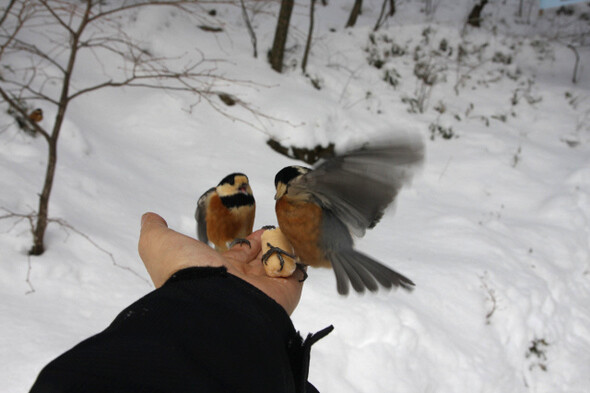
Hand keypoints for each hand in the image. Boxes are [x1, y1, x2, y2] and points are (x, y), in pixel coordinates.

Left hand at [138, 212, 304, 314]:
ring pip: (277, 265)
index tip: (254, 230)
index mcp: (215, 273)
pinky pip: (295, 272)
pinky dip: (297, 258)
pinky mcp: (285, 294)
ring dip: (281, 247)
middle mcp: (239, 284)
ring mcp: (263, 290)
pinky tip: (296, 243)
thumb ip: (156, 230)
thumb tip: (149, 217)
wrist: (212, 304)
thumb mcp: (160, 245)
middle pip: (258, 261)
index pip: (237, 256)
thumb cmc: (185, 273)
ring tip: (286, 231)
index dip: (246, 242)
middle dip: (265, 243)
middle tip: (272, 229)